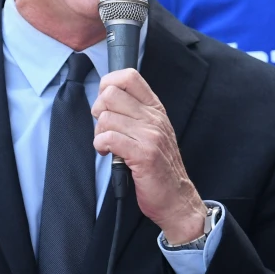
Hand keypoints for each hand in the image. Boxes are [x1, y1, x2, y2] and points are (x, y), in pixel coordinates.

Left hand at [92, 69, 206, 244]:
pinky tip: (107, 153)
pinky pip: (109, 138)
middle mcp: (154, 118)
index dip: (108, 84)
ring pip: (106, 117)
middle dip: (98, 111)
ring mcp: (150, 135)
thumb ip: (134, 113)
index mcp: (155, 109)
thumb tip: (105, 99)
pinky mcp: (143, 154)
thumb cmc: (160, 166)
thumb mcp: (152, 131)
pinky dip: (100, 145)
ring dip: (99, 133)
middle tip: (104, 128)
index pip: (129, 76)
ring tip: (107, 145)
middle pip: (111, 94)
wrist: (176, 197)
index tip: (105, 103)